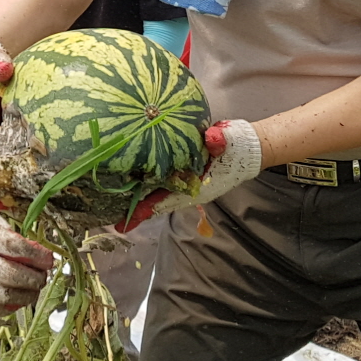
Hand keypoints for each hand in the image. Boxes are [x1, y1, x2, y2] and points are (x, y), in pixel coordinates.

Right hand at [0, 195, 53, 314]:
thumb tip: (21, 240)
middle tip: (41, 276)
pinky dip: (6, 307)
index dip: (43, 258)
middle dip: (37, 279)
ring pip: (10, 298)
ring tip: (30, 290)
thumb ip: (1, 224)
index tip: (49, 260)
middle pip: (21, 277)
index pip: (25, 251)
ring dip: (26, 296)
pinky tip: (10, 299)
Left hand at [119, 119, 263, 229]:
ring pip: (159, 195)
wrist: (250, 148)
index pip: (164, 201)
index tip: (123, 222)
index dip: (143, 210)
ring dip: (140, 199)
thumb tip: (212, 138)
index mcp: (196, 187)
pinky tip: (134, 179)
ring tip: (116, 201)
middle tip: (110, 217)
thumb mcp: (227, 141)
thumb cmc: (237, 146)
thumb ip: (218, 140)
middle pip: (157, 202)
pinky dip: (148, 184)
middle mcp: (189, 190)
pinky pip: (164, 184)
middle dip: (136, 209)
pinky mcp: (187, 175)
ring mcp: (188, 184)